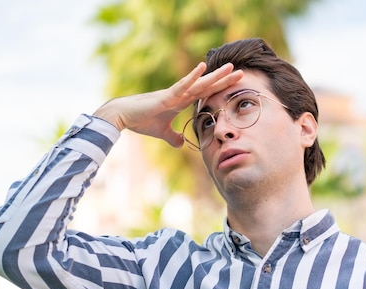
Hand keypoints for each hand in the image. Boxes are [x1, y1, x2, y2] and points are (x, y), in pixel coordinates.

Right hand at [93, 62, 242, 146]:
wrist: (123, 116)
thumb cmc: (141, 120)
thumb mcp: (162, 132)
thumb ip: (173, 137)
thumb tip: (180, 143)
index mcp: (181, 101)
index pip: (205, 94)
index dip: (220, 89)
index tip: (235, 85)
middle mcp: (181, 94)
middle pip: (207, 86)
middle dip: (224, 80)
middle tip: (242, 73)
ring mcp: (174, 93)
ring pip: (199, 83)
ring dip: (215, 76)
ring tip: (231, 67)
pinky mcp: (166, 95)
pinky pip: (182, 85)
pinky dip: (192, 77)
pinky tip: (202, 67)